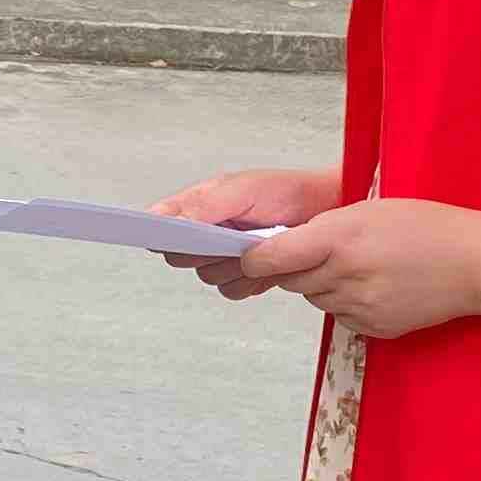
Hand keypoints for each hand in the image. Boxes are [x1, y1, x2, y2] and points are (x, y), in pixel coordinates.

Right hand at [154, 167, 343, 299]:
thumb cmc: (285, 192)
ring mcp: (224, 257)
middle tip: (229, 237)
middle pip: (179, 255)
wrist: (324, 211)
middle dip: (202, 251)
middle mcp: (205, 232)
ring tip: (255, 248)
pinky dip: (248, 282)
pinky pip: (230, 290)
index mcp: (197, 205)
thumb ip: (205, 205)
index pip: (160, 222)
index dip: (157, 231)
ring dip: (230, 267)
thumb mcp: (243, 190)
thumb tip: (169, 220)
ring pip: (206, 276)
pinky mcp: (244, 277)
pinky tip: (265, 266)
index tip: (163, 237)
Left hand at [240, 200, 480, 340]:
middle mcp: (345, 276)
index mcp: (340, 239)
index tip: (247, 256)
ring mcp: (360, 307)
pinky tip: (374, 285)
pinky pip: (340, 316)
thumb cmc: (425, 226)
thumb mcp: (368, 210)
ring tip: (357, 264)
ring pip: (315, 298)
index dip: (253, 259)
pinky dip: (345, 301)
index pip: (272, 258)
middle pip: (290, 281)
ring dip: (321, 284)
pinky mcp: (374, 328)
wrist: (477, 263)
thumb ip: (323, 229)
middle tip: (318, 252)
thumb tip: (282, 250)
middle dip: (293, 268)